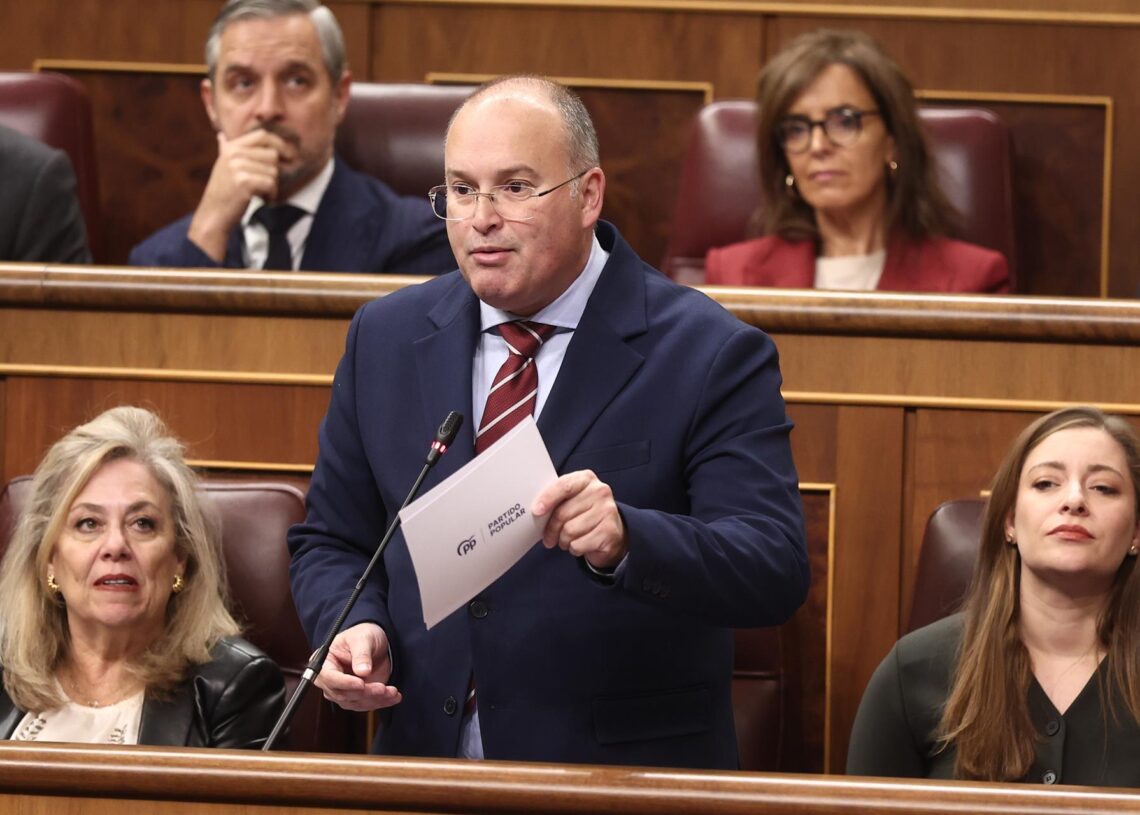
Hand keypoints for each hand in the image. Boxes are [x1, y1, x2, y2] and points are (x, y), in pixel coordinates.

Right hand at [187, 129, 296, 260]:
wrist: (213, 215)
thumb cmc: (222, 193)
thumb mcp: (222, 166)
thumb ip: (226, 150)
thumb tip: (221, 136)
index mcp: (231, 148)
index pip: (262, 135)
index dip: (279, 144)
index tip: (289, 155)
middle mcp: (234, 154)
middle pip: (272, 155)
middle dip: (272, 173)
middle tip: (262, 185)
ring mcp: (238, 167)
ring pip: (273, 172)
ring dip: (271, 187)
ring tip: (258, 194)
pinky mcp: (244, 181)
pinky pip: (271, 184)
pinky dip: (270, 195)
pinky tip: (261, 199)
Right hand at [313, 622, 401, 711]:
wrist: (374, 643)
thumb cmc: (363, 635)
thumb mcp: (363, 639)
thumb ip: (361, 654)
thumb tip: (362, 672)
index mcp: (325, 662)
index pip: (329, 677)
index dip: (344, 683)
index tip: (361, 683)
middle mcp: (330, 680)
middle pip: (342, 694)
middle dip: (364, 693)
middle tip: (382, 688)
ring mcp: (343, 690)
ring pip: (356, 702)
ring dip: (375, 699)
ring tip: (392, 692)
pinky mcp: (357, 697)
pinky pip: (366, 704)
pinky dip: (381, 702)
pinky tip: (393, 697)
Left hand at [533, 470, 626, 569]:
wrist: (611, 532)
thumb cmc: (584, 514)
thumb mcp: (571, 500)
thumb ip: (556, 500)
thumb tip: (536, 511)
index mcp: (586, 479)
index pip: (564, 486)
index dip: (548, 498)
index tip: (536, 511)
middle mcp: (600, 491)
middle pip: (563, 513)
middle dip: (551, 529)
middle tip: (549, 537)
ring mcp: (607, 511)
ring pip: (569, 531)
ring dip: (563, 540)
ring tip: (567, 540)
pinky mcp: (610, 531)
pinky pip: (579, 544)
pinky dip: (574, 549)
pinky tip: (580, 544)